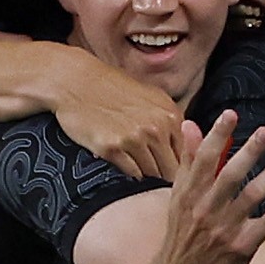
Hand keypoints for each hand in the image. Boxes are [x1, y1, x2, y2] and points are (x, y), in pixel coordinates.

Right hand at [47, 47, 185, 179]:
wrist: (77, 81)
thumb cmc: (113, 89)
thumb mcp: (151, 97)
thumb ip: (170, 120)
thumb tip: (187, 145)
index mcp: (170, 114)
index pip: (187, 153)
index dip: (181, 165)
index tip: (173, 171)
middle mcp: (156, 127)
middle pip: (172, 169)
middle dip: (165, 176)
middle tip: (157, 181)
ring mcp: (134, 138)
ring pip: (151, 174)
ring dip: (146, 176)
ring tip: (139, 173)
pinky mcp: (112, 148)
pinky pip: (131, 173)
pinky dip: (129, 174)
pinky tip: (123, 165)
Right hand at [148, 113, 264, 263]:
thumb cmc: (182, 233)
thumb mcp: (179, 196)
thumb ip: (188, 159)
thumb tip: (190, 124)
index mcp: (189, 195)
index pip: (203, 159)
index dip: (217, 136)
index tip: (231, 114)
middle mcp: (207, 210)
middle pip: (230, 175)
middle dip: (249, 152)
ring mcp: (226, 229)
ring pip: (254, 195)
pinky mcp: (244, 246)